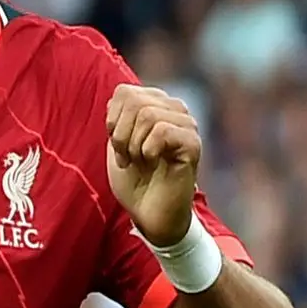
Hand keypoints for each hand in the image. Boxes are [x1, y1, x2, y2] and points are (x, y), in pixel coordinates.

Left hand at [106, 84, 199, 246]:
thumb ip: (118, 116)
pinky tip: (155, 164)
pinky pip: (161, 131)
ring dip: (133, 145)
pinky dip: (148, 151)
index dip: (112, 121)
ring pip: (147, 114)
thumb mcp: (117, 142)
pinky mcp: (193, 143)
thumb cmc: (134, 180)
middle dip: (120, 134)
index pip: (124, 92)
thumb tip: (118, 95)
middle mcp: (175, 109)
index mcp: (156, 104)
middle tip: (127, 158)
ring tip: (140, 163)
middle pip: (134, 100)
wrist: (150, 215)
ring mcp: (187, 124)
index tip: (118, 146)